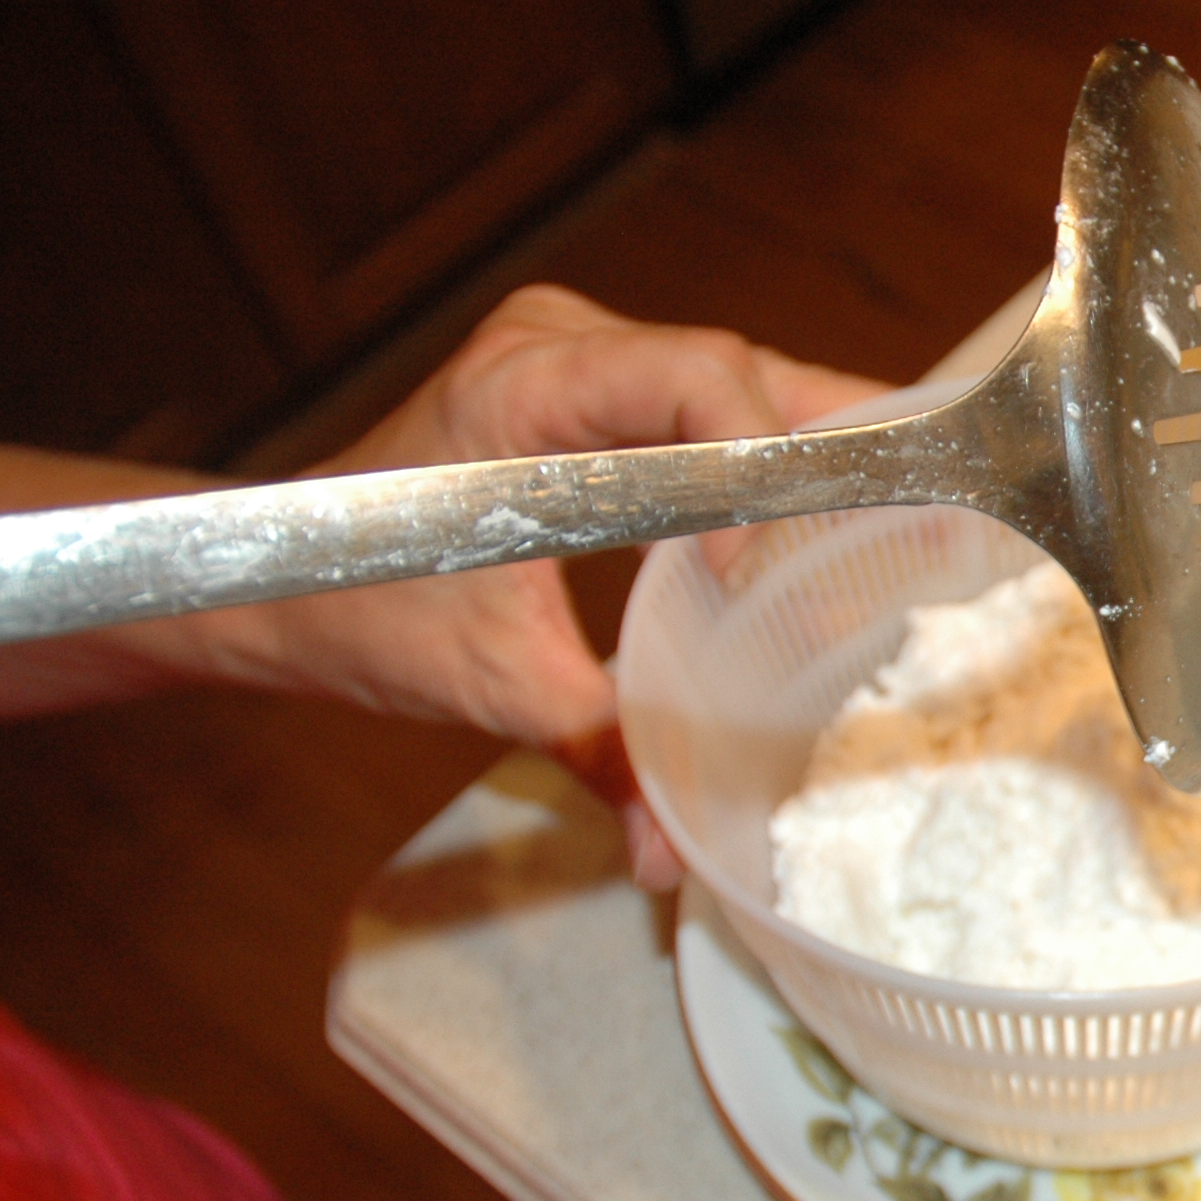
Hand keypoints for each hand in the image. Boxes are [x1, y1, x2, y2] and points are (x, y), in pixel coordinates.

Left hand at [180, 287, 890, 885]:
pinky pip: (714, 406)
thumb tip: (673, 858)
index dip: (756, 461)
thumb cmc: (356, 604)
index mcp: (530, 385)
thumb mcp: (491, 683)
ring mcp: (588, 353)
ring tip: (906, 519)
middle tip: (927, 519)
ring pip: (743, 382)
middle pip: (742, 371)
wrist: (273, 575)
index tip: (761, 574)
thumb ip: (599, 754)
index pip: (692, 376)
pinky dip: (775, 458)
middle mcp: (568, 342)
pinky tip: (833, 516)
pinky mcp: (601, 387)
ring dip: (820, 449)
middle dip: (837, 443)